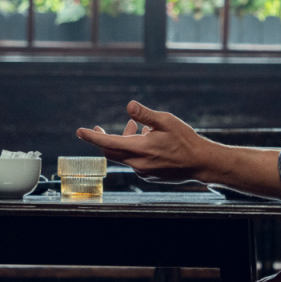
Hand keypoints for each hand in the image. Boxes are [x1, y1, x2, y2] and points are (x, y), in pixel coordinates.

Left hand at [75, 101, 205, 182]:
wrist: (201, 163)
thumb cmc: (185, 140)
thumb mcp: (166, 121)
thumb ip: (146, 114)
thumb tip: (129, 105)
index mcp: (140, 149)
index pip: (108, 143)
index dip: (92, 137)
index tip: (79, 131)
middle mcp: (138, 163)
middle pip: (112, 152)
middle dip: (104, 139)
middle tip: (99, 129)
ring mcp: (143, 172)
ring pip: (125, 156)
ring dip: (126, 142)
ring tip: (138, 128)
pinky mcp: (149, 176)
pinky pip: (135, 162)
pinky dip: (135, 150)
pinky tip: (149, 140)